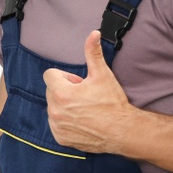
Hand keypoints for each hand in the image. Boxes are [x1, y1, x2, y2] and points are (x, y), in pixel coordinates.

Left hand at [43, 30, 136, 153]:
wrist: (123, 132)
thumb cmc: (112, 103)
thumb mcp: (102, 74)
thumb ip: (93, 52)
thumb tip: (93, 33)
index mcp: (61, 93)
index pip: (50, 75)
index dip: (66, 77)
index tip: (80, 84)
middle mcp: (54, 110)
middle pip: (51, 91)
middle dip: (65, 91)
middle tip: (85, 97)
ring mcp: (56, 126)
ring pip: (53, 107)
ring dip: (64, 106)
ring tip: (84, 110)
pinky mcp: (60, 138)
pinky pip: (56, 124)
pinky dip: (65, 122)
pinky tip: (82, 122)